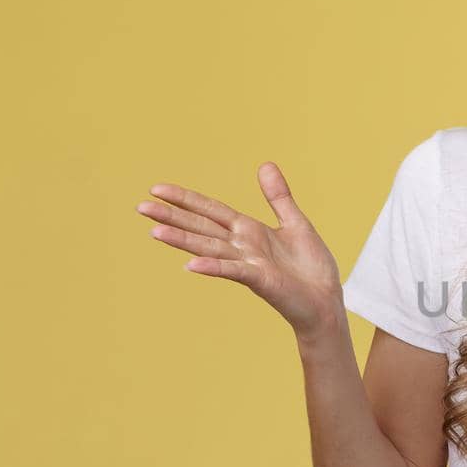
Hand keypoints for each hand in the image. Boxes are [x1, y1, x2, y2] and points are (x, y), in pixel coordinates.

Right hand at [137, 162, 344, 336]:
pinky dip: (214, 267)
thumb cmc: (311, 268)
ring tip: (154, 231)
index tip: (157, 188)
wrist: (326, 302)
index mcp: (249, 231)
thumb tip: (265, 164)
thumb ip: (278, 197)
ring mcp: (249, 264)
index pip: (210, 210)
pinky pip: (234, 271)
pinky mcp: (261, 280)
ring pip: (210, 248)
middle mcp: (242, 246)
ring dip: (183, 240)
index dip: (185, 199)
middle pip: (202, 226)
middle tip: (140, 207)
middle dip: (172, 216)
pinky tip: (191, 265)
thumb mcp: (296, 223)